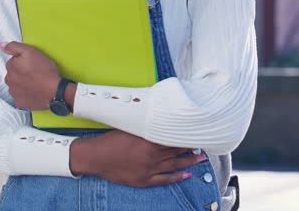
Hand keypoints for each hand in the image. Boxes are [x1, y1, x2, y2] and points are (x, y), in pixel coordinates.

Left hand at [0, 41, 60, 109]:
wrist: (54, 90)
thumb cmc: (44, 69)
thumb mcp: (30, 51)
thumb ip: (14, 46)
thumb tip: (1, 45)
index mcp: (10, 66)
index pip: (14, 61)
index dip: (24, 62)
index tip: (33, 64)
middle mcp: (8, 80)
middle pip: (14, 74)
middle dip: (22, 73)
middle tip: (35, 73)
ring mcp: (13, 93)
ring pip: (16, 86)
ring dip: (23, 84)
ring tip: (36, 83)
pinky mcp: (19, 103)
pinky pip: (21, 97)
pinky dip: (26, 95)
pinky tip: (34, 92)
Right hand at [69, 130, 203, 186]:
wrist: (96, 157)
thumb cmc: (110, 140)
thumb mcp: (129, 128)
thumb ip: (144, 125)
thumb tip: (158, 119)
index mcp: (149, 141)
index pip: (173, 138)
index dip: (186, 136)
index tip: (196, 132)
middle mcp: (152, 156)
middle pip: (176, 151)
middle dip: (190, 148)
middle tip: (202, 144)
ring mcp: (149, 169)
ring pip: (174, 165)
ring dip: (189, 162)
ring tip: (200, 158)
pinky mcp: (144, 180)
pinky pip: (164, 179)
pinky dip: (176, 177)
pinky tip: (186, 175)